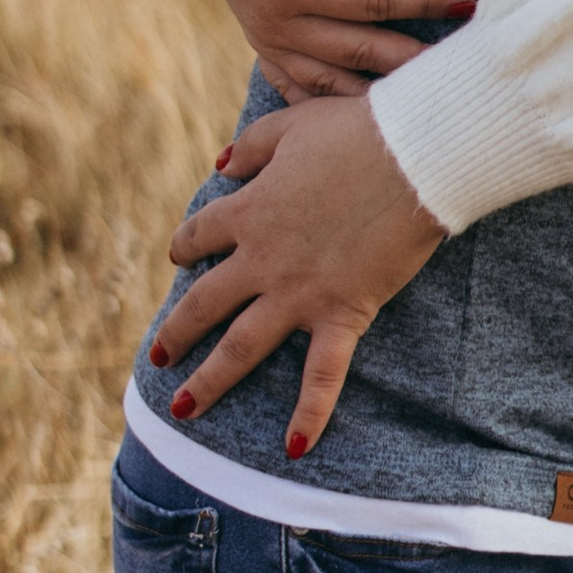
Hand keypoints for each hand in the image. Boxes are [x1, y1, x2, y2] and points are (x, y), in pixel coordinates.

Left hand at [153, 97, 448, 450]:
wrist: (412, 155)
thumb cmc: (356, 132)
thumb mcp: (291, 125)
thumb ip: (250, 147)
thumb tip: (219, 164)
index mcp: (249, 212)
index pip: (199, 236)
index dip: (185, 245)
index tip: (181, 255)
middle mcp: (262, 260)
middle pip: (204, 303)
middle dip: (178, 332)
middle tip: (160, 357)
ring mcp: (299, 293)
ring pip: (241, 347)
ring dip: (209, 381)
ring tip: (181, 410)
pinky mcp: (341, 313)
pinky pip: (321, 374)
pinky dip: (309, 412)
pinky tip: (293, 447)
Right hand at [166, 0, 474, 99]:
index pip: (374, 0)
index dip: (424, 2)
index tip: (467, 4)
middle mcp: (273, 20)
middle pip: (358, 51)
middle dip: (413, 58)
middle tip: (462, 65)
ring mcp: (263, 38)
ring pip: (330, 81)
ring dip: (377, 92)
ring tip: (427, 94)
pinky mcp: (259, 41)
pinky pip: (298, 87)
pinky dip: (333, 102)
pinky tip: (367, 114)